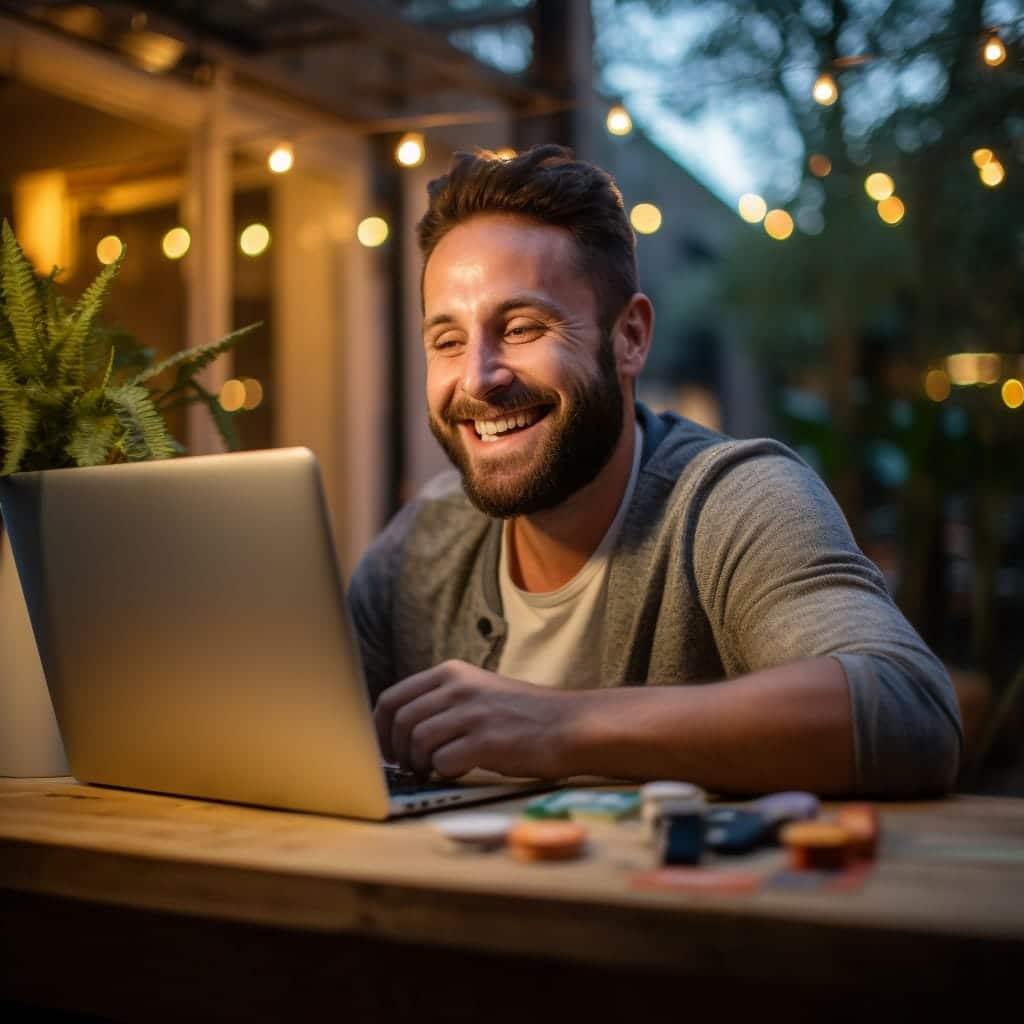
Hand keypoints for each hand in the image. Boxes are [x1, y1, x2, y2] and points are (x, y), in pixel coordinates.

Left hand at [373, 660, 578, 778]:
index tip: (386, 750)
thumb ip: (442, 701)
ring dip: (419, 763)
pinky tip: (459, 771)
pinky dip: (444, 773)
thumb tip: (399, 731)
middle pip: (399, 721)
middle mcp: (458, 688)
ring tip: (434, 770)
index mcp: (452, 673)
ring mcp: (472, 713)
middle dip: (396, 750)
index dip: (380, 729)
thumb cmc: (523, 715)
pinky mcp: (486, 741)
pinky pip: (442, 762)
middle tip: (409, 766)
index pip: (392, 698)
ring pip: (417, 741)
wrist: (569, 724)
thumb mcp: (478, 691)